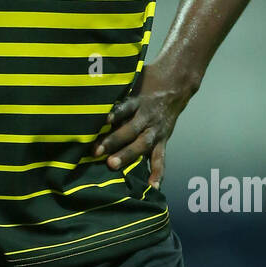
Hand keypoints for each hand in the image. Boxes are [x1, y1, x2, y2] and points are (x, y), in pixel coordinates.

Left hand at [92, 61, 195, 188]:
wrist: (176, 83)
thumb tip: (89, 90)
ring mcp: (155, 129)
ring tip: (113, 166)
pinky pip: (160, 158)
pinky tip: (152, 187)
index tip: (103, 120)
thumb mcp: (131, 80)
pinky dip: (157, 173)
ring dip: (127, 156)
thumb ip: (115, 88)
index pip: (124, 107)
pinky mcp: (162, 139)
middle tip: (97, 152)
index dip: (114, 114)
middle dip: (114, 141)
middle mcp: (146, 116)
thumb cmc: (147, 82)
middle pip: (130, 129)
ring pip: (142, 144)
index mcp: (138, 100)